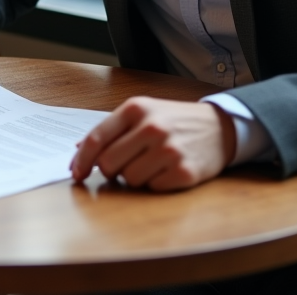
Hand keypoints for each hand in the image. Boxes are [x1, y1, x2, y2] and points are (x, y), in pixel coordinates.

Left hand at [70, 97, 235, 190]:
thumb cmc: (173, 121)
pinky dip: (155, 183)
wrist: (219, 128)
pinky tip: (166, 170)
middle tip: (123, 165)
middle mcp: (152, 127)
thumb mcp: (142, 112)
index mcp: (135, 109)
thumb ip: (111, 129)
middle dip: (110, 170)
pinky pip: (152, 188)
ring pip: (129, 179)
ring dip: (134, 176)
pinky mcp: (184, 172)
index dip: (82, 160)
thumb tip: (78, 150)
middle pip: (108, 163)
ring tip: (151, 163)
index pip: (96, 139)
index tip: (76, 173)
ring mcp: (169, 150)